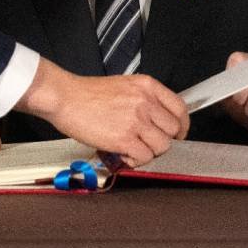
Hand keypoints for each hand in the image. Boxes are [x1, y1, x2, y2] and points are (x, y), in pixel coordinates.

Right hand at [16, 58, 189, 165]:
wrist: (65, 97)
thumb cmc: (87, 93)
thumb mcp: (124, 85)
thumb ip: (144, 99)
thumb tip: (157, 118)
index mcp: (147, 86)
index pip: (180, 108)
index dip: (182, 125)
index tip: (178, 133)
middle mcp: (145, 101)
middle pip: (174, 129)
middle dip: (164, 140)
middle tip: (151, 144)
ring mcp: (136, 120)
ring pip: (162, 146)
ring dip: (150, 152)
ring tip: (134, 150)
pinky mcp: (124, 138)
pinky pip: (144, 157)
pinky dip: (137, 161)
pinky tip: (125, 155)